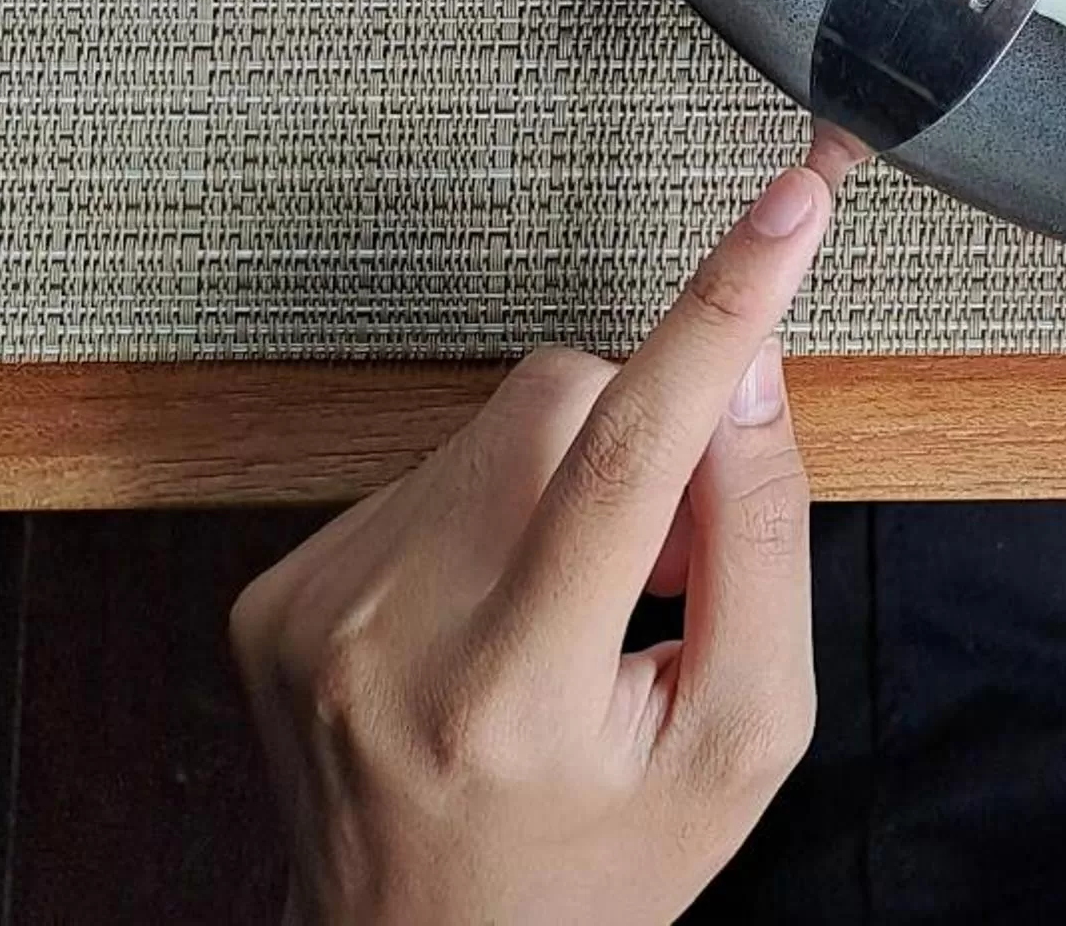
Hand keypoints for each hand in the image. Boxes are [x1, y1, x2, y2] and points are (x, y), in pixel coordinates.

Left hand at [232, 166, 834, 925]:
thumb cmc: (597, 867)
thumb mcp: (743, 736)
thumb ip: (764, 541)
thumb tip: (746, 369)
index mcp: (514, 695)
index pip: (630, 453)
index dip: (722, 310)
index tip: (789, 206)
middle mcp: (388, 644)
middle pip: (566, 398)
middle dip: (641, 436)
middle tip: (655, 572)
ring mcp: (313, 615)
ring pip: (501, 415)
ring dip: (564, 475)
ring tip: (565, 610)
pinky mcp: (275, 593)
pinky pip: (431, 459)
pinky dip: (489, 508)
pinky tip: (490, 611)